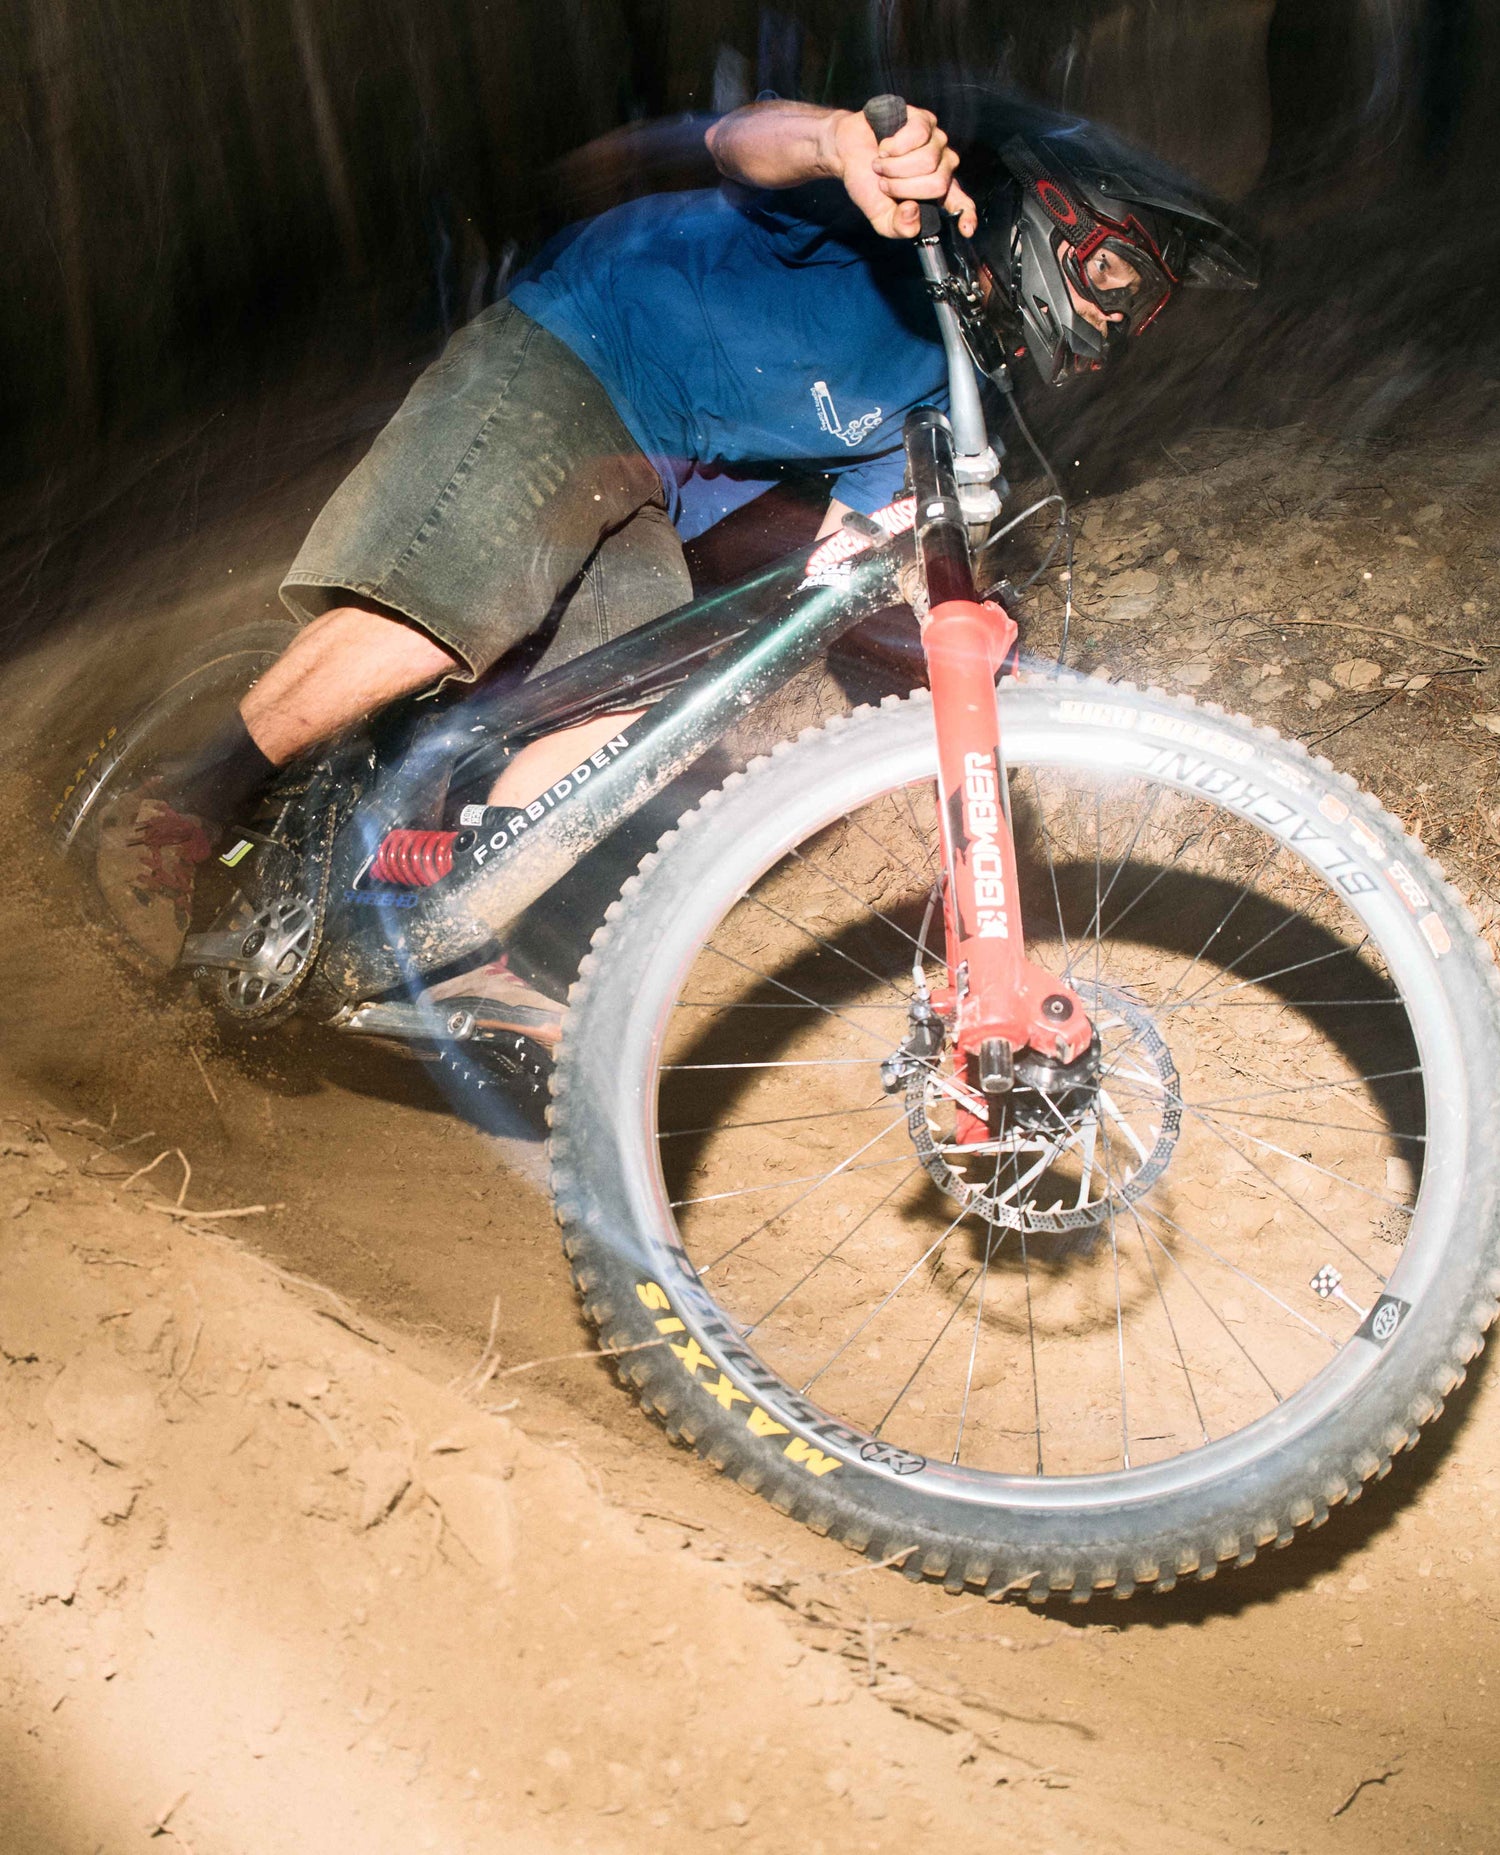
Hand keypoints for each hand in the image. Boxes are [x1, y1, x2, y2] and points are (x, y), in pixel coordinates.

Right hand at [829, 106, 976, 239]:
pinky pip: (918, 136)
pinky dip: (894, 146)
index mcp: (936, 192)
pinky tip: (885, 146)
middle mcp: (943, 165)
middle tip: (884, 184)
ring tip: (881, 164)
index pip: (961, 203)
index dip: (967, 215)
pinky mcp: (924, 120)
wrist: (848, 151)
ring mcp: (936, 141)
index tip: (967, 229)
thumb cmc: (867, 182)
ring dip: (895, 166)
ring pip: (928, 160)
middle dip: (903, 187)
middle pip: (937, 183)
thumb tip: (913, 212)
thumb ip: (898, 226)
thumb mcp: (880, 216)